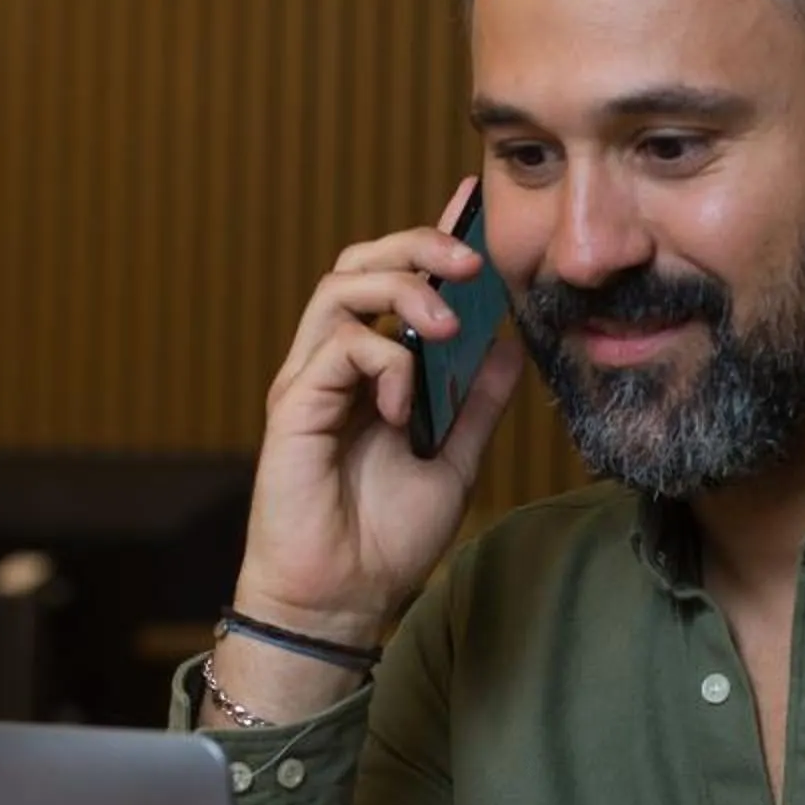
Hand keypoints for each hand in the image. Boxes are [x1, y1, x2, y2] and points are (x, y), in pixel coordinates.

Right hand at [232, 180, 528, 655]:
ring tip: (446, 321)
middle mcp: (336, 362)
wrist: (343, 600)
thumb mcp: (457, 460)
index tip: (474, 204)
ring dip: (401, 289)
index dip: (433, 236)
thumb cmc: (387, 536)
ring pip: (339, 288)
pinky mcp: (293, 408)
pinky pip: (336, 348)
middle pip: (360, 263)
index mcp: (374, 368)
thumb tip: (511, 346)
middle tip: (468, 258)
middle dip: (416, 244)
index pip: (400, 281)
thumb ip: (479, 402)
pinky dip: (382, 360)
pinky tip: (406, 404)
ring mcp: (310, 382)